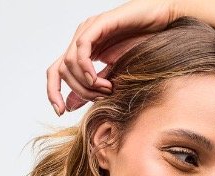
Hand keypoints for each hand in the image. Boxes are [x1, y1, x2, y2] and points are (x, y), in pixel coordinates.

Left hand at [46, 0, 177, 114]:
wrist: (161, 25)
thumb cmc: (142, 47)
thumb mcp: (112, 75)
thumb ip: (91, 89)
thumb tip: (70, 106)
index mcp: (82, 52)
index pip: (56, 71)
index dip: (53, 92)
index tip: (60, 112)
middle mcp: (81, 40)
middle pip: (61, 70)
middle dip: (78, 91)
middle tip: (100, 98)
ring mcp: (88, 30)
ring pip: (69, 62)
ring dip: (86, 83)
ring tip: (107, 88)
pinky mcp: (99, 24)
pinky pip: (82, 48)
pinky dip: (86, 67)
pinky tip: (98, 79)